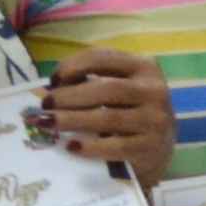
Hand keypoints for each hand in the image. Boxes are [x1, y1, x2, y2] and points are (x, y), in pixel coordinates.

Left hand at [29, 47, 172, 181]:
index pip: (102, 58)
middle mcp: (153, 90)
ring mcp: (155, 119)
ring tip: (46, 123)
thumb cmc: (130, 110)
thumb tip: (55, 87)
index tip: (52, 81)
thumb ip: (95, 80)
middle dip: (68, 96)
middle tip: (45, 106)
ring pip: (107, 117)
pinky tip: (70, 146)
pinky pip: (115, 146)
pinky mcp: (151, 146)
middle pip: (105, 89)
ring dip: (71, 120)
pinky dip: (90, 147)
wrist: (160, 146)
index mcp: (144, 67)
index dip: (72, 66)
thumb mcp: (120, 87)